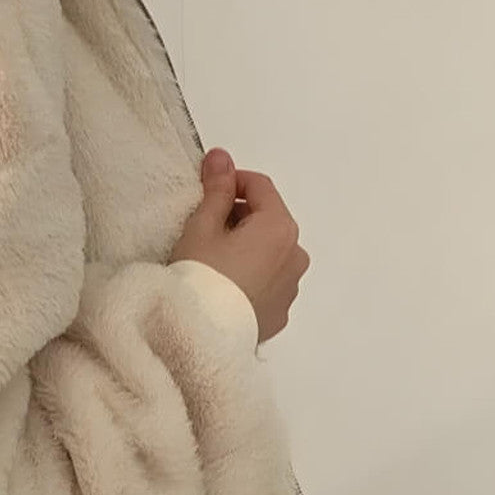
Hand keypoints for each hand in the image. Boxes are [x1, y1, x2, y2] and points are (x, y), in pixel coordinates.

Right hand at [168, 147, 310, 343]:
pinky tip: (223, 288)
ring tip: (212, 263)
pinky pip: (268, 283)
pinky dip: (251, 277)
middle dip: (239, 217)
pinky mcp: (280, 314)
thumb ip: (215, 190)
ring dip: (247, 248)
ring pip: (270, 253)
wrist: (199, 338)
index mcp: (279, 227)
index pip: (260, 187)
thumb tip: (222, 156)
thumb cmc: (197, 276)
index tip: (206, 189)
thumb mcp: (201, 228)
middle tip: (203, 229)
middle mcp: (296, 255)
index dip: (232, 181)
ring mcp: (291, 288)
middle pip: (268, 221)